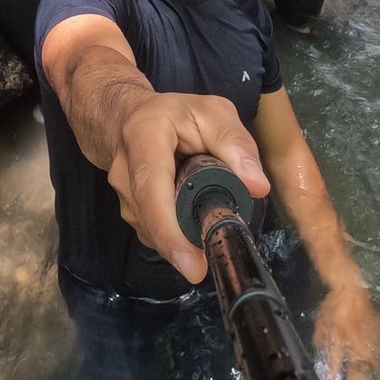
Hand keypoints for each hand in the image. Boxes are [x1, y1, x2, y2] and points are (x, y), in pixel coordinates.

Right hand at [106, 92, 270, 284]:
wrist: (128, 118)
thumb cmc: (177, 114)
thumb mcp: (213, 113)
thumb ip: (236, 143)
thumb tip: (257, 186)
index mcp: (144, 136)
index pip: (151, 188)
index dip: (169, 230)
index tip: (193, 266)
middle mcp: (124, 169)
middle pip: (153, 218)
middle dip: (185, 241)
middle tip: (213, 253)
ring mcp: (121, 194)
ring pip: (154, 230)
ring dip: (182, 233)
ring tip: (203, 214)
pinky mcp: (128, 211)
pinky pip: (155, 232)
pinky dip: (176, 232)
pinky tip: (188, 215)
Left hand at [313, 283, 379, 379]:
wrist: (351, 289)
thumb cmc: (334, 311)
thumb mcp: (326, 338)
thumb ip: (331, 365)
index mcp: (359, 358)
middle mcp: (372, 358)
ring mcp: (378, 349)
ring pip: (368, 376)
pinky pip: (371, 362)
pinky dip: (361, 369)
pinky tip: (352, 369)